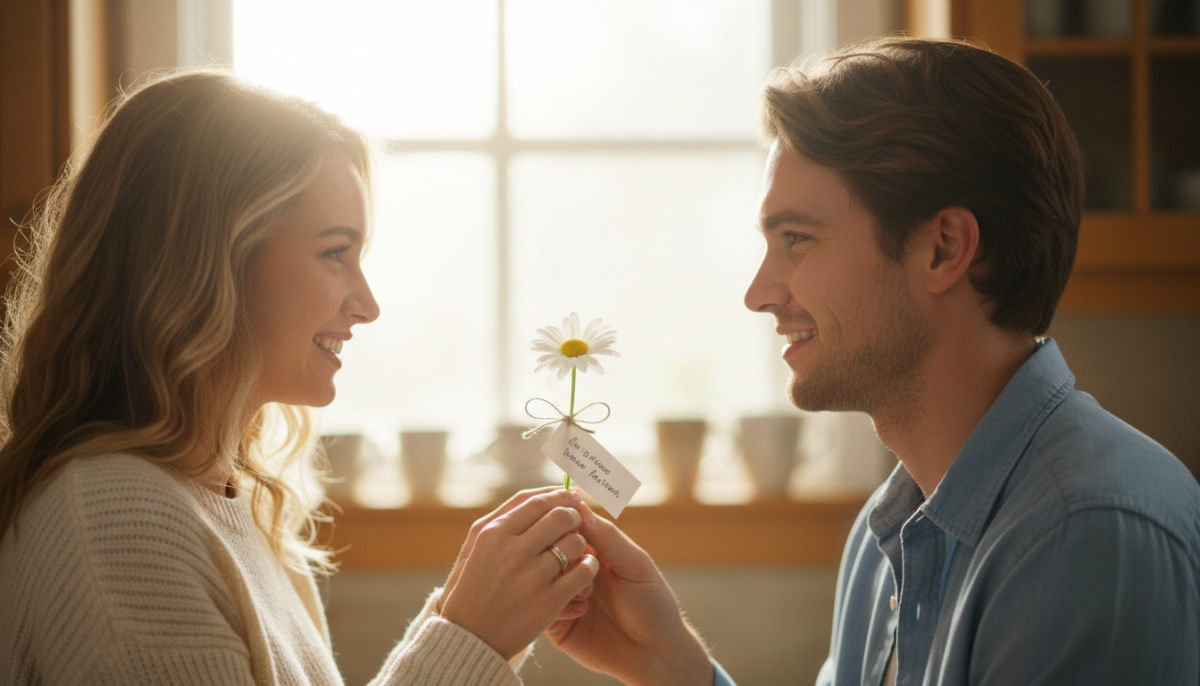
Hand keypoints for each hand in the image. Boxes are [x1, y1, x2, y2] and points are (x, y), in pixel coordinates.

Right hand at [439, 488, 599, 659]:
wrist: (468, 643)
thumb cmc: (473, 592)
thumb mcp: (476, 553)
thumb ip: (504, 523)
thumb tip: (541, 497)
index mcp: (492, 534)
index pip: (534, 502)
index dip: (557, 495)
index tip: (571, 495)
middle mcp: (510, 551)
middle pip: (558, 517)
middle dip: (573, 517)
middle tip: (576, 524)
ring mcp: (529, 577)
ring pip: (573, 543)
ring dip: (582, 544)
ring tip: (578, 552)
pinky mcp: (546, 603)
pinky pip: (582, 573)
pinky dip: (588, 568)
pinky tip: (585, 572)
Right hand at [545, 502, 713, 685]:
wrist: (654, 653)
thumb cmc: (652, 603)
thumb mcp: (634, 564)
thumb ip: (607, 536)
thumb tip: (578, 504)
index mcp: (592, 551)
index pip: (565, 525)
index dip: (564, 522)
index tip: (569, 527)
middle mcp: (573, 570)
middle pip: (548, 549)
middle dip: (562, 554)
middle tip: (584, 566)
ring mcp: (562, 596)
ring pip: (541, 577)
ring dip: (563, 580)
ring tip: (589, 593)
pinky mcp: (555, 623)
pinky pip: (541, 606)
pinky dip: (559, 604)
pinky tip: (583, 611)